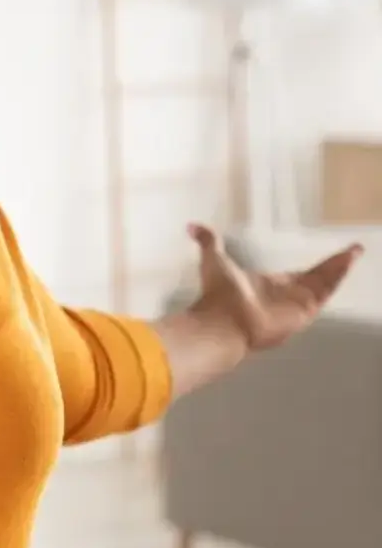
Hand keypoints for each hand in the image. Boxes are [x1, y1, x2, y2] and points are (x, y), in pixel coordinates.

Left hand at [188, 222, 362, 353]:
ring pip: (324, 284)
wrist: (222, 321)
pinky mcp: (304, 309)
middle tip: (349, 254)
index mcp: (267, 288)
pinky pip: (325, 290)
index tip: (322, 260)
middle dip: (333, 268)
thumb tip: (191, 226)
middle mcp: (284, 298)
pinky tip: (349, 259)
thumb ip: (208, 242)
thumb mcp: (214, 260)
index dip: (310, 268)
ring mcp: (296, 306)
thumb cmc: (217, 294)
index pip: (295, 277)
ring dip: (339, 268)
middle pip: (315, 280)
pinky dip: (337, 274)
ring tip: (355, 252)